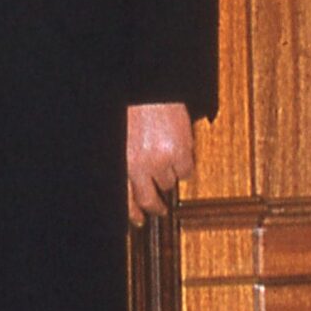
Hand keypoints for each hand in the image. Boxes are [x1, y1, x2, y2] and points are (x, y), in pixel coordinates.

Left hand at [125, 102, 195, 224]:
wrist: (147, 90)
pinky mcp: (180, 150)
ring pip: (168, 183)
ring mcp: (160, 159)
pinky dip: (185, 167)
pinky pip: (187, 172)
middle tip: (159, 209)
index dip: (133, 213)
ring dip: (167, 176)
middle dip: (155, 206)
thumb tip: (132, 182)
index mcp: (123, 162)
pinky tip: (181, 156)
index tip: (138, 220)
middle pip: (149, 199)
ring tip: (166, 162)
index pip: (126, 200)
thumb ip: (129, 160)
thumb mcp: (124, 140)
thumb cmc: (132, 108)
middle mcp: (139, 164)